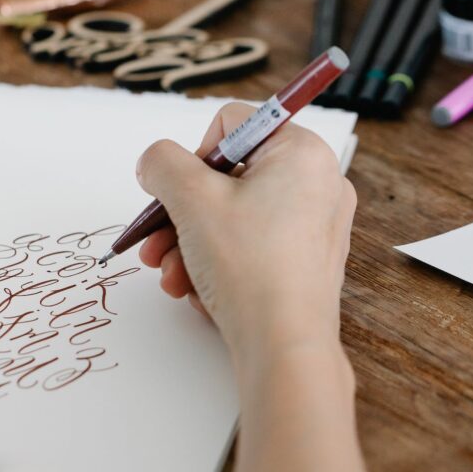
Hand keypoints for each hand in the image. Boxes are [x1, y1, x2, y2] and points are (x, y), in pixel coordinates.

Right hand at [135, 102, 355, 366]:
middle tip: (156, 243)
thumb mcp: (190, 198)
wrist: (284, 346)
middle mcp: (318, 182)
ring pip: (233, 218)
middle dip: (181, 214)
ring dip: (191, 244)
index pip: (231, 125)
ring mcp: (316, 225)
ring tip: (173, 276)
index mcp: (302, 152)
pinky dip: (218, 264)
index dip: (194, 157)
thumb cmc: (249, 267)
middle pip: (227, 178)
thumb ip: (162, 163)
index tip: (179, 194)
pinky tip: (198, 291)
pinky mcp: (307, 262)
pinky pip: (251, 247)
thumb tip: (154, 162)